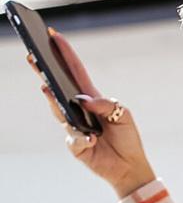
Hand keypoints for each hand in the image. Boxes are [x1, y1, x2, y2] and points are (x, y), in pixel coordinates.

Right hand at [25, 29, 154, 198]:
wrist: (130, 167)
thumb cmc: (128, 139)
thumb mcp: (124, 115)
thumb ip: (105, 104)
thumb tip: (82, 100)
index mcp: (92, 99)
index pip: (75, 72)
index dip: (65, 53)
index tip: (53, 35)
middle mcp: (79, 111)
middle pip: (57, 88)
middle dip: (44, 72)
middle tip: (32, 56)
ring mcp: (75, 127)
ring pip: (59, 111)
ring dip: (54, 100)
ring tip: (47, 88)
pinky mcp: (75, 146)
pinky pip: (74, 138)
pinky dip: (82, 138)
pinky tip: (92, 140)